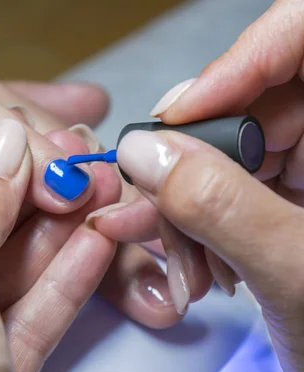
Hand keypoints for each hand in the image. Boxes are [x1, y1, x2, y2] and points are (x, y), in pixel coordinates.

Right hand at [90, 1, 303, 371]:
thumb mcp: (295, 272)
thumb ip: (219, 204)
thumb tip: (146, 152)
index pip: (303, 39)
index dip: (238, 63)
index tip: (179, 112)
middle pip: (245, 104)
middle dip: (190, 159)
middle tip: (156, 198)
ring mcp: (301, 170)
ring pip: (219, 152)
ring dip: (183, 205)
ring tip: (182, 257)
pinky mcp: (276, 200)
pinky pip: (216, 190)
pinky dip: (191, 225)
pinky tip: (192, 263)